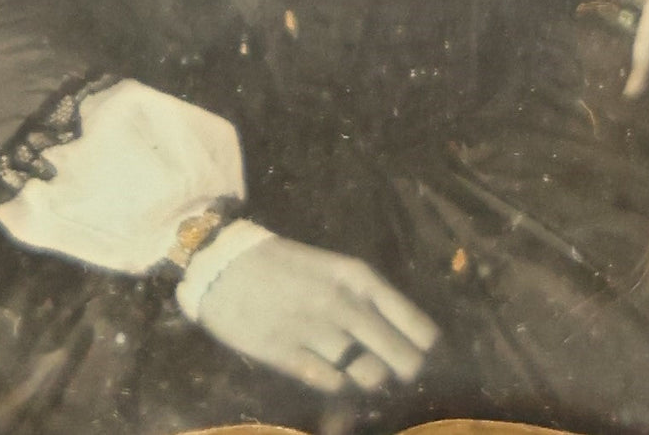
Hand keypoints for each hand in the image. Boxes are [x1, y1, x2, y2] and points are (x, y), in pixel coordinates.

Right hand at [195, 235, 440, 393]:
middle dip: (407, 369)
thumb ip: (365, 297)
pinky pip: (331, 382)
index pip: (413, 321)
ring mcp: (315, 331)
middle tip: (402, 372)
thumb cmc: (282, 265)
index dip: (425, 343)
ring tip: (364, 372)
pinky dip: (339, 383)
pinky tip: (332, 373)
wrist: (221, 264)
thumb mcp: (331, 269)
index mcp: (357, 277)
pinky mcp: (286, 354)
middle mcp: (342, 304)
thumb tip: (403, 333)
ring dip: (371, 377)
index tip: (426, 351)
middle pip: (399, 355)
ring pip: (369, 374)